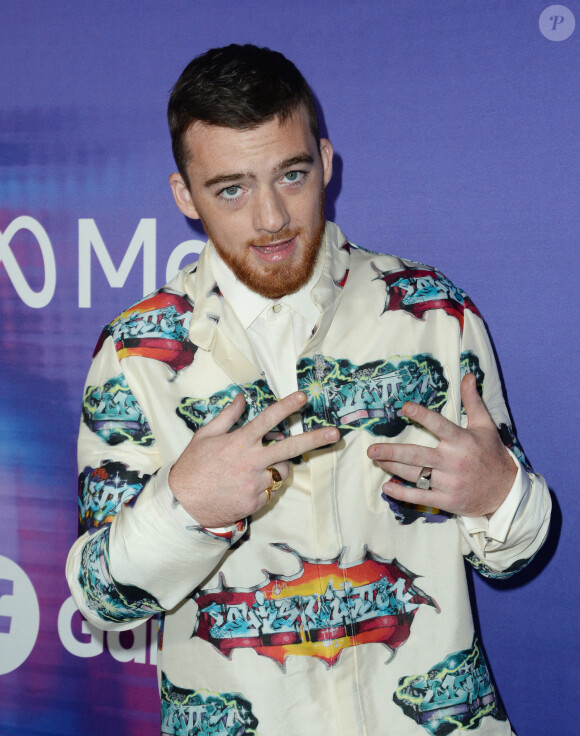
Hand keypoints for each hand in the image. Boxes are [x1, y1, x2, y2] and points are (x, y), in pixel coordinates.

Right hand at [169, 391, 339, 527]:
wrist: (183, 505)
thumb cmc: (192, 467)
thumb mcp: (204, 436)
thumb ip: (226, 417)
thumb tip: (241, 398)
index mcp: (239, 442)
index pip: (268, 419)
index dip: (287, 406)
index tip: (303, 397)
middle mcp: (251, 461)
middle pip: (290, 447)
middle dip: (315, 439)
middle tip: (336, 434)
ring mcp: (255, 483)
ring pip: (281, 471)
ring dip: (278, 466)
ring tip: (257, 467)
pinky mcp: (256, 501)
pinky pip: (269, 489)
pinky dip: (263, 485)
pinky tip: (244, 485)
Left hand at [367, 374, 516, 517]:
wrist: (505, 492)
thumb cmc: (492, 454)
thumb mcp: (485, 426)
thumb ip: (472, 401)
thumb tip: (467, 375)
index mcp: (462, 441)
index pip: (439, 425)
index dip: (421, 415)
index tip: (404, 407)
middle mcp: (453, 462)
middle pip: (417, 455)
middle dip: (392, 452)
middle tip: (371, 449)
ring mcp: (449, 483)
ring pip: (415, 475)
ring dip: (392, 468)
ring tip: (376, 459)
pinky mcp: (447, 500)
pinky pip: (420, 497)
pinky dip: (402, 493)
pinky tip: (387, 487)